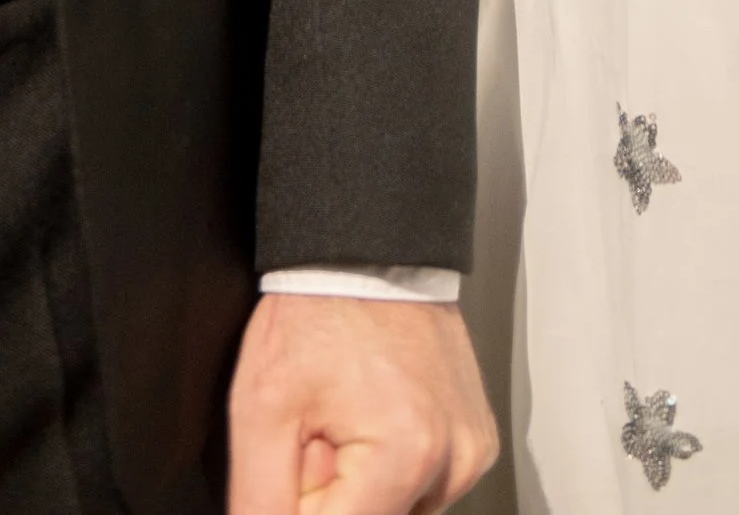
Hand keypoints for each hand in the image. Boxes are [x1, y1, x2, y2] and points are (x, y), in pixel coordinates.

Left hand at [226, 295, 497, 513]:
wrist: (367, 249)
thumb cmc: (318, 310)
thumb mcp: (261, 407)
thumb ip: (261, 500)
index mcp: (406, 457)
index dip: (305, 502)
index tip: (303, 450)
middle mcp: (453, 461)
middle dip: (333, 495)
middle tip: (320, 430)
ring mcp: (470, 453)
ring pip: (397, 511)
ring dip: (364, 486)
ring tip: (347, 416)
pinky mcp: (477, 443)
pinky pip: (424, 487)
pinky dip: (392, 469)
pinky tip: (376, 416)